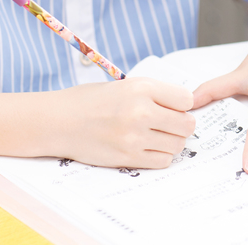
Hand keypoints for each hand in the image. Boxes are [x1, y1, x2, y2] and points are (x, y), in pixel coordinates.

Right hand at [49, 77, 195, 168]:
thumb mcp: (127, 85)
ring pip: (177, 145)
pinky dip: (160, 155)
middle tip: (168, 123)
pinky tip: (146, 147)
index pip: (187, 99)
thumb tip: (187, 106)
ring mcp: (134, 137)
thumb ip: (156, 93)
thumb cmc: (93, 100)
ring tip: (155, 135)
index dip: (183, 104)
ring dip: (171, 141)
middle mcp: (140, 112)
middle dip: (182, 124)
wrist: (59, 121)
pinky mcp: (127, 158)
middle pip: (187, 124)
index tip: (173, 106)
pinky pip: (162, 161)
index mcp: (142, 88)